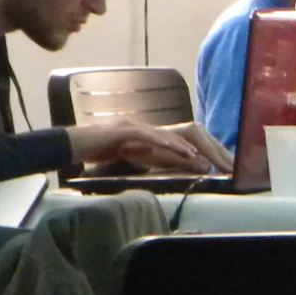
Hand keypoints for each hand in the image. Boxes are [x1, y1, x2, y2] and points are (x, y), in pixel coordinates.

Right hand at [69, 118, 232, 174]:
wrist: (71, 144)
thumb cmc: (99, 153)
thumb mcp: (134, 159)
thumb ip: (158, 160)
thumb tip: (187, 167)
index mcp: (152, 135)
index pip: (185, 141)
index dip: (205, 152)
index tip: (222, 165)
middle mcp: (149, 127)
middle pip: (185, 134)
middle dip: (207, 149)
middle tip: (224, 164)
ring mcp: (137, 127)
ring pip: (171, 135)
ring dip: (191, 149)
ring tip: (206, 161)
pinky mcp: (125, 131)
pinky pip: (150, 137)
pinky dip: (167, 145)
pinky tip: (179, 153)